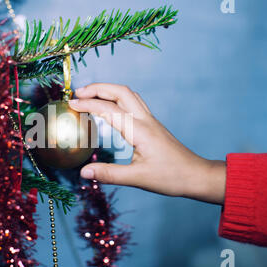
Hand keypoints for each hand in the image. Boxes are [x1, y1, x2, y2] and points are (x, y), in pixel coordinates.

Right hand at [68, 83, 225, 204]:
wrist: (196, 175)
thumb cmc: (171, 177)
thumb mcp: (137, 178)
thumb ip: (109, 174)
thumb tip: (83, 173)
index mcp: (139, 130)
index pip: (109, 110)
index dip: (88, 105)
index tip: (70, 105)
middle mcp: (145, 120)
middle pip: (121, 91)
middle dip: (97, 88)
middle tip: (77, 94)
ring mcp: (150, 120)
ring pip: (128, 94)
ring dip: (108, 90)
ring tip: (90, 96)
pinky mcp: (152, 125)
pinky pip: (133, 103)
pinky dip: (116, 98)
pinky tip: (109, 108)